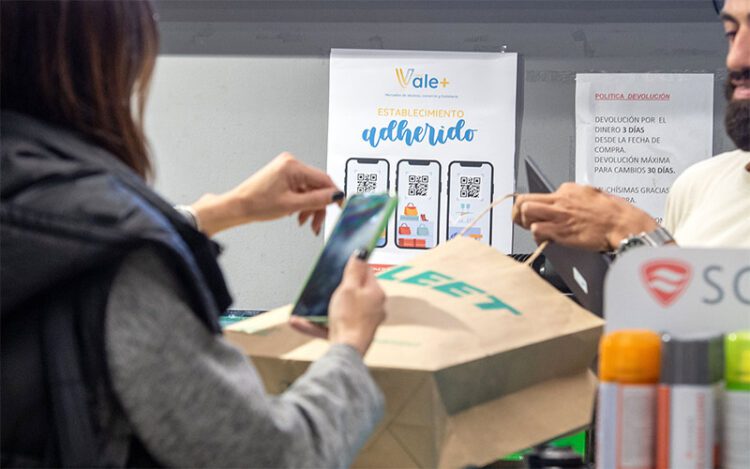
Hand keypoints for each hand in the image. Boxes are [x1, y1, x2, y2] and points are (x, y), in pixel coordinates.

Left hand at [191, 152, 343, 235]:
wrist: (238, 207)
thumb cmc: (256, 203)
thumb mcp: (291, 205)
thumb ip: (317, 200)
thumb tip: (335, 196)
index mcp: (293, 166)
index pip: (324, 179)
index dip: (334, 195)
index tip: (340, 206)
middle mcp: (291, 164)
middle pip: (317, 186)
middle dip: (318, 206)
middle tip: (317, 222)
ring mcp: (287, 170)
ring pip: (310, 190)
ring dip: (310, 207)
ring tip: (305, 221)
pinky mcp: (283, 177)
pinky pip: (301, 190)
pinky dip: (302, 203)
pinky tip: (298, 214)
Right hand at [289, 250, 385, 356]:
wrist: (346, 351)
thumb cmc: (350, 320)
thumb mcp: (348, 288)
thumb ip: (354, 270)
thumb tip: (360, 253)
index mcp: (376, 293)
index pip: (367, 271)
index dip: (354, 265)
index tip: (343, 261)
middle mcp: (374, 307)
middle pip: (355, 289)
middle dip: (338, 287)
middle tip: (326, 283)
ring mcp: (364, 321)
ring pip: (343, 307)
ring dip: (326, 305)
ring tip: (310, 304)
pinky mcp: (353, 332)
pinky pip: (335, 323)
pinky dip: (320, 322)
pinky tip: (301, 321)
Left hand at [512, 183, 657, 250]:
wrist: (623, 224)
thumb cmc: (614, 213)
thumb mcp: (592, 194)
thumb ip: (576, 197)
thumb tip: (568, 201)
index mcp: (568, 190)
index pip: (539, 195)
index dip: (536, 207)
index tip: (539, 215)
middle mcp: (560, 200)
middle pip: (524, 200)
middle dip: (520, 212)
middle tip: (525, 221)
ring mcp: (558, 215)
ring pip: (526, 211)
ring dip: (527, 223)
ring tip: (536, 230)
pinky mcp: (560, 230)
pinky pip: (536, 231)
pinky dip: (538, 238)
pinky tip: (547, 241)